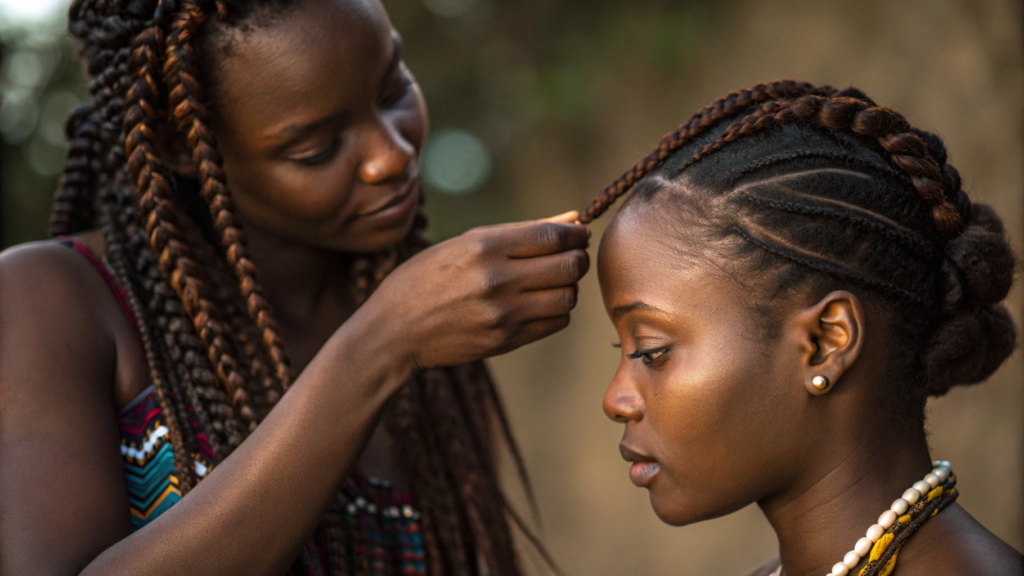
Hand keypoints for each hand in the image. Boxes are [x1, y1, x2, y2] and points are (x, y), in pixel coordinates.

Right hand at [367, 211, 589, 368]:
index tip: (578, 235)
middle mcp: (496, 279)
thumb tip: (571, 219)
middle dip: (577, 259)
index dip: (576, 234)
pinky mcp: (505, 341)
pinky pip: (555, 322)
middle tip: (569, 258)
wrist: (394, 330)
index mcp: (484, 246)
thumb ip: (521, 232)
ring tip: (551, 283)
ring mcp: (502, 313)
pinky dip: (556, 310)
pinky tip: (538, 304)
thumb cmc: (427, 278)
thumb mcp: (465, 243)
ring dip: (567, 287)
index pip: (553, 236)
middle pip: (569, 266)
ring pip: (568, 297)